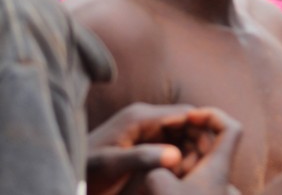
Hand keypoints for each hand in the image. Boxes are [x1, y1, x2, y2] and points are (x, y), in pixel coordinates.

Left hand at [86, 103, 236, 194]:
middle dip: (198, 141)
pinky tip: (181, 172)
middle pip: (186, 121)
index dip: (202, 130)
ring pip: (181, 132)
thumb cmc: (84, 172)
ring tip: (192, 171)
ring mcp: (143, 128)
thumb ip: (141, 158)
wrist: (62, 177)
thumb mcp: (110, 166)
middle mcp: (144, 117)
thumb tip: (175, 156)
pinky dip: (180, 154)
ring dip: (191, 149)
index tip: (210, 153)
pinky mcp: (142, 140)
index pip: (184, 113)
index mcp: (140, 116)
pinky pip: (171, 142)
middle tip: (203, 165)